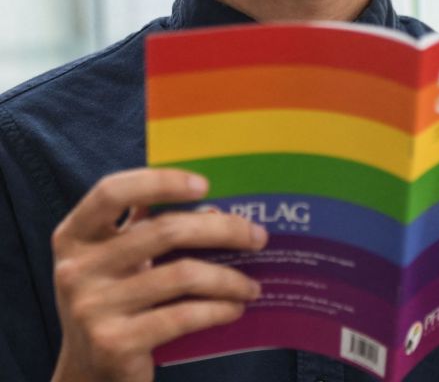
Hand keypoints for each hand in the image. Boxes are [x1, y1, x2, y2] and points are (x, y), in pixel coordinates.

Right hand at [50, 169, 267, 381]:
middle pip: (165, 231)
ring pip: (182, 275)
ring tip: (252, 286)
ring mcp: (92, 307)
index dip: (161, 182)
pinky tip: (235, 308)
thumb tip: (211, 206)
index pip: (112, 191)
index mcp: (74, 237)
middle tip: (258, 237)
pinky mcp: (114, 342)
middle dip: (223, 230)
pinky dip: (218, 309)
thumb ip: (143, 230)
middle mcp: (76, 268)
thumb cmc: (115, 304)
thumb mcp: (113, 262)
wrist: (90, 373)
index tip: (206, 185)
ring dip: (229, 279)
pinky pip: (183, 315)